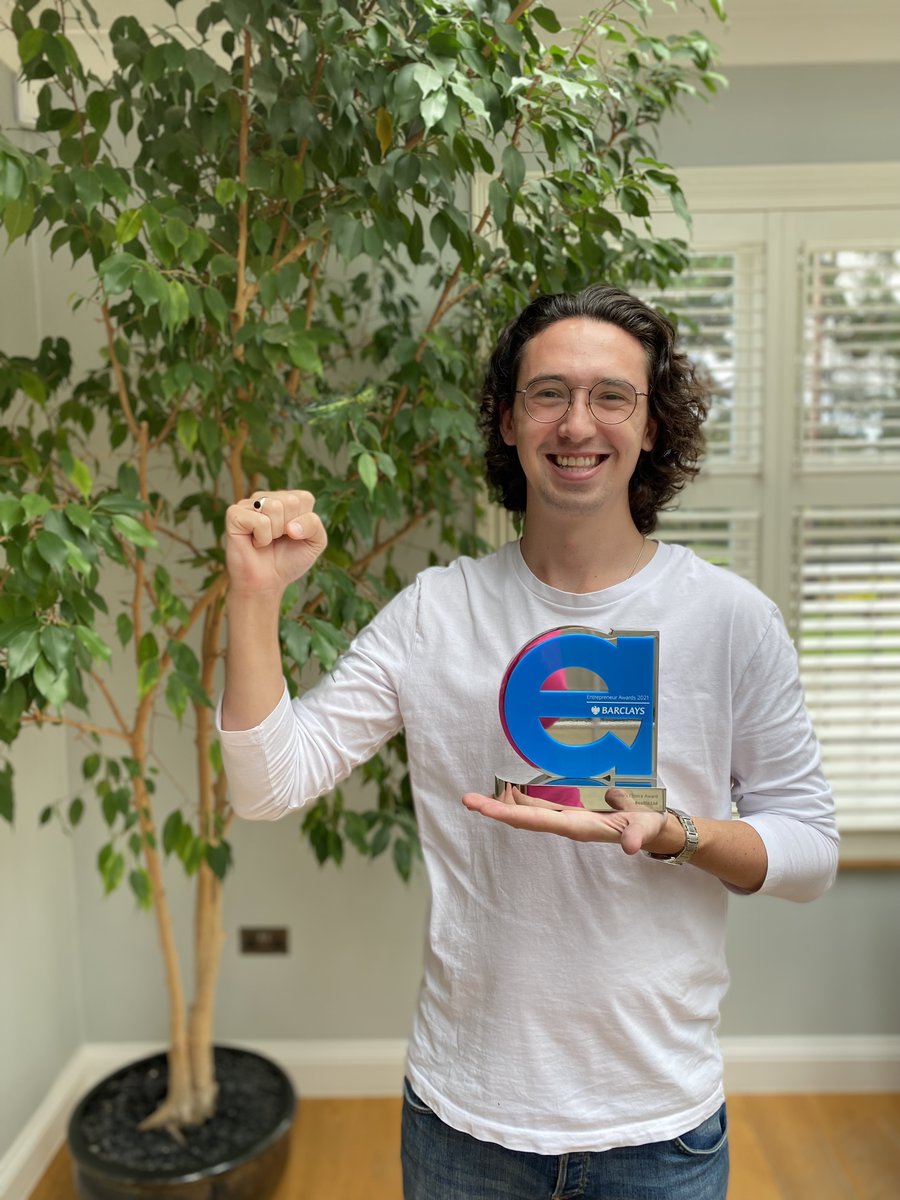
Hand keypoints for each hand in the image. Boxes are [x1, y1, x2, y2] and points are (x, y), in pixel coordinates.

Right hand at [224, 489, 326, 597]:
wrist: (267, 582)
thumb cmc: (289, 560)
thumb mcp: (315, 542)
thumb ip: (315, 525)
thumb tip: (291, 526)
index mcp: (286, 498)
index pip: (305, 498)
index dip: (304, 523)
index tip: (293, 535)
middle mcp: (267, 497)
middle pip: (290, 501)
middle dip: (289, 528)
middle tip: (278, 539)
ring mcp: (248, 504)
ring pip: (274, 507)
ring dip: (275, 533)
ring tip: (266, 540)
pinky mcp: (234, 515)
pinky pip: (260, 521)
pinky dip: (262, 538)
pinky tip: (255, 543)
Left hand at [461, 785, 668, 855]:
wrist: (652, 831)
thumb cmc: (646, 827)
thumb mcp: (645, 829)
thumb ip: (638, 836)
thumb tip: (631, 848)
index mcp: (578, 826)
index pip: (538, 821)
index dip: (510, 813)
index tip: (486, 809)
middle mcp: (565, 823)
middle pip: (523, 817)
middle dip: (495, 809)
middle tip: (467, 799)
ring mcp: (566, 817)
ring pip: (527, 811)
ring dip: (502, 804)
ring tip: (475, 796)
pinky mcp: (570, 811)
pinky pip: (539, 805)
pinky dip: (519, 798)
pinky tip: (505, 790)